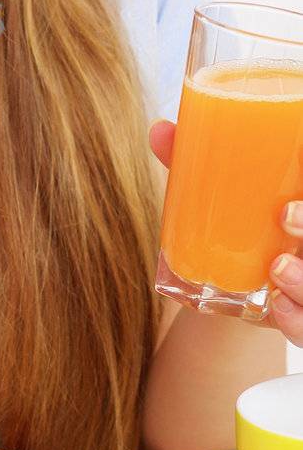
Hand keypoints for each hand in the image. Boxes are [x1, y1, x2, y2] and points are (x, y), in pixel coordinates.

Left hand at [148, 118, 302, 346]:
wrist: (235, 283)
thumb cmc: (237, 224)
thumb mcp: (223, 196)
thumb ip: (195, 166)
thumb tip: (160, 130)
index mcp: (300, 207)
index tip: (291, 187)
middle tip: (285, 215)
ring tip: (276, 268)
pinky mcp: (299, 315)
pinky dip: (296, 318)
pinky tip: (276, 307)